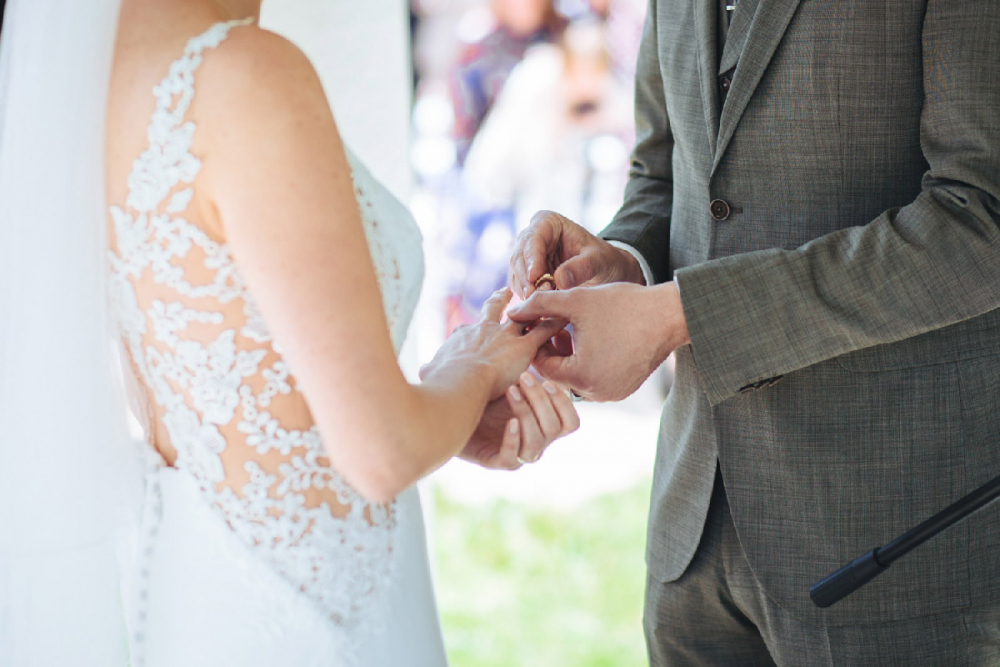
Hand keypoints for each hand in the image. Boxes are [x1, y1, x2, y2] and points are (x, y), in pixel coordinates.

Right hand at [419, 288, 566, 399]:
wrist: (460, 381)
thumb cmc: (442, 382)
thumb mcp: (430, 372)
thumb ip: (430, 371)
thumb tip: (422, 372)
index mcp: (461, 337)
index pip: (467, 330)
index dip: (472, 329)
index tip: (476, 325)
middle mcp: (484, 330)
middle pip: (493, 309)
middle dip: (500, 300)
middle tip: (507, 290)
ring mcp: (505, 336)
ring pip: (524, 315)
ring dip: (535, 306)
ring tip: (544, 296)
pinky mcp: (523, 348)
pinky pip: (543, 332)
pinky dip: (554, 324)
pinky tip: (564, 318)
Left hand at [460, 372, 579, 469]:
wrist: (450, 411)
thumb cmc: (483, 396)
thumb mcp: (510, 381)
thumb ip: (531, 370)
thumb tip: (545, 336)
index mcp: (543, 424)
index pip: (570, 423)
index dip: (564, 404)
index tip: (548, 381)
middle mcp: (534, 441)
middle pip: (554, 428)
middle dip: (541, 401)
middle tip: (523, 377)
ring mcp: (515, 453)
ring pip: (535, 444)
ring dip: (526, 414)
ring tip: (510, 391)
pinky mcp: (494, 461)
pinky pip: (511, 459)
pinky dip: (512, 439)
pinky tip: (509, 421)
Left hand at [507, 281, 689, 401]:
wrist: (669, 315)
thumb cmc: (623, 306)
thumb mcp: (575, 301)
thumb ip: (539, 306)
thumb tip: (511, 311)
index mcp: (581, 376)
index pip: (542, 366)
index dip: (536, 343)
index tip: (536, 324)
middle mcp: (597, 393)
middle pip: (558, 374)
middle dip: (552, 349)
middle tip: (553, 324)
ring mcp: (612, 394)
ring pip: (576, 376)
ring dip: (569, 355)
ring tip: (572, 327)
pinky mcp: (624, 389)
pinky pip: (595, 378)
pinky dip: (587, 361)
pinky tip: (590, 337)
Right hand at [509, 210, 644, 298]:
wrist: (606, 273)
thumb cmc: (604, 261)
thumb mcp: (599, 261)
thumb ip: (582, 267)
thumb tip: (560, 280)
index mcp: (547, 222)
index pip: (533, 238)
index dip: (532, 258)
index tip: (535, 277)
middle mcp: (532, 237)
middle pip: (519, 257)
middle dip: (526, 278)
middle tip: (535, 297)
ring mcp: (526, 258)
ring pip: (516, 274)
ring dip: (526, 291)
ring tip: (542, 305)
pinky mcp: (526, 276)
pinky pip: (520, 288)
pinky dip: (527, 300)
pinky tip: (538, 310)